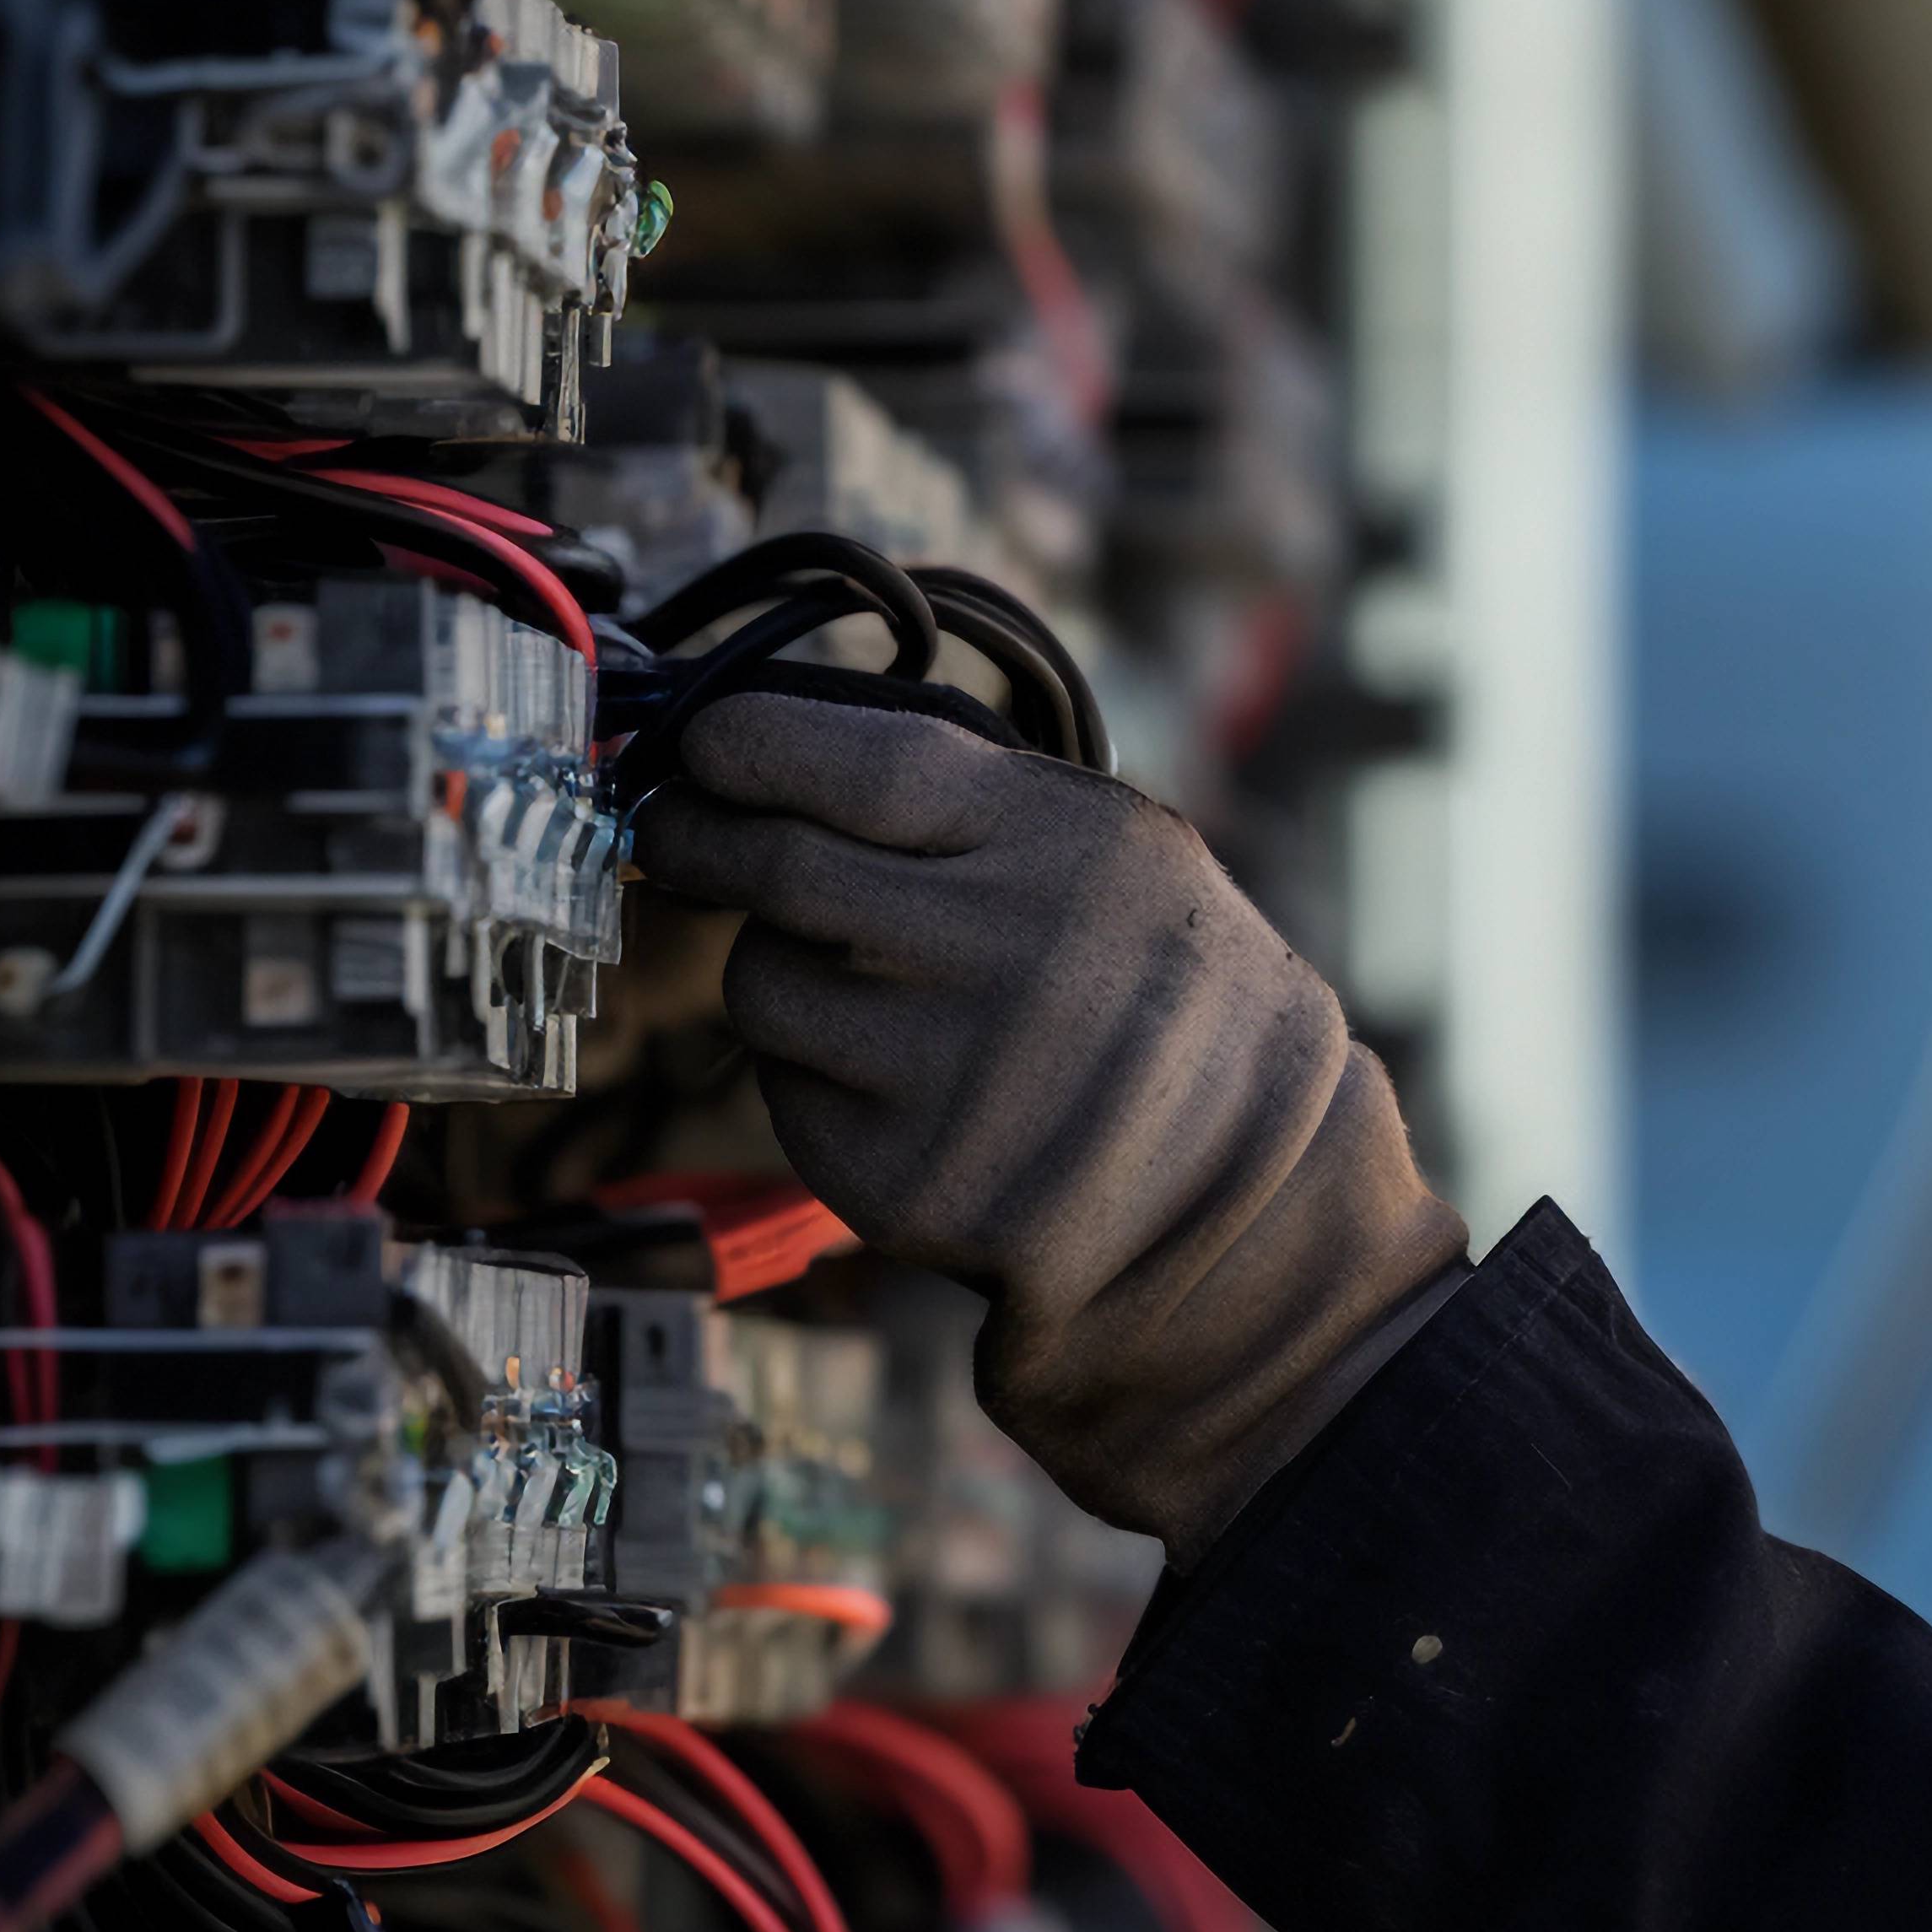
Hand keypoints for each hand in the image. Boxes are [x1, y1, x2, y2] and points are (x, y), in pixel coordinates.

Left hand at [632, 693, 1468, 1555]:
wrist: (1248, 1186)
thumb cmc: (1162, 993)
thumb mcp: (1117, 855)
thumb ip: (971, 796)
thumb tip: (767, 747)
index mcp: (1065, 848)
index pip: (854, 763)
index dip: (742, 745)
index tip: (701, 746)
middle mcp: (1008, 955)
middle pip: (777, 868)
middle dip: (703, 838)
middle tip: (683, 834)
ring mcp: (954, 1077)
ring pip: (763, 982)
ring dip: (776, 966)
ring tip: (854, 980)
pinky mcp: (906, 1180)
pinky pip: (786, 1088)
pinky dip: (810, 1070)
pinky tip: (891, 1074)